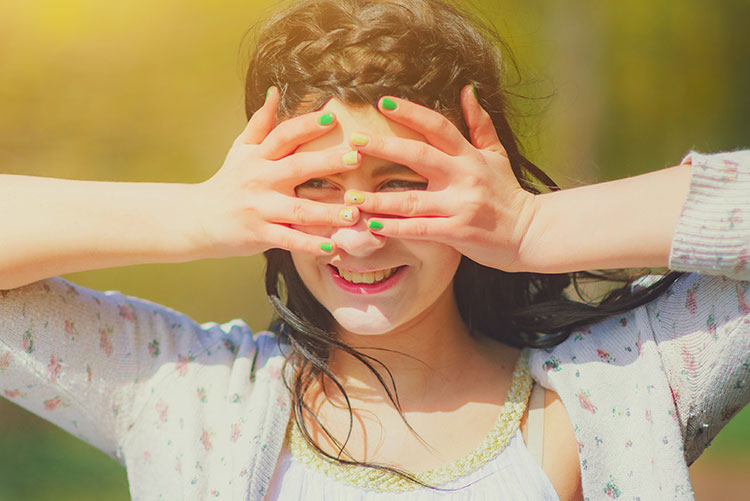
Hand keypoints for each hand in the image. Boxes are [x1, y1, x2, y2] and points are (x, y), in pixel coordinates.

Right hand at [192, 87, 361, 258]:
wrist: (198, 219)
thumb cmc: (229, 181)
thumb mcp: (241, 150)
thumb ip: (261, 123)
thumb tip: (275, 92)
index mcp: (259, 156)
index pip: (284, 135)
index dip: (307, 125)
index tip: (332, 118)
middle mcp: (260, 179)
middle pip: (297, 167)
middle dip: (327, 162)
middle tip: (356, 158)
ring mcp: (260, 208)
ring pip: (298, 209)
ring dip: (327, 212)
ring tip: (353, 212)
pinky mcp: (260, 234)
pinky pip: (289, 239)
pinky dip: (310, 245)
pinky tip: (333, 247)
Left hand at [344, 86, 538, 271]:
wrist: (530, 233)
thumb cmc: (507, 193)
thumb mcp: (497, 155)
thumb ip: (480, 125)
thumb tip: (466, 90)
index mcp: (470, 156)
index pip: (439, 127)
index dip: (411, 112)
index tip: (383, 102)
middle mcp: (464, 176)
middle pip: (419, 156)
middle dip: (384, 147)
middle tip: (354, 142)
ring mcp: (461, 206)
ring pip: (412, 199)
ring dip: (378, 199)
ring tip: (351, 196)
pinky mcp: (458, 232)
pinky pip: (420, 229)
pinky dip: (395, 228)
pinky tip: (372, 225)